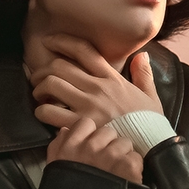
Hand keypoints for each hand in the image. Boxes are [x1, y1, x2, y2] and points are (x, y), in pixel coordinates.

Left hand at [27, 34, 163, 131]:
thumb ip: (144, 74)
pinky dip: (41, 111)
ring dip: (39, 88)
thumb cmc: (149, 123)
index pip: (84, 51)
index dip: (62, 42)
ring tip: (39, 95)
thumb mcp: (151, 95)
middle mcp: (98, 88)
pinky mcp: (80, 125)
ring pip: (51, 84)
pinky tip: (43, 113)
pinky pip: (50, 112)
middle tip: (38, 77)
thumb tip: (141, 55)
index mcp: (112, 78)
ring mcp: (88, 106)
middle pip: (60, 66)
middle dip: (43, 69)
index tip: (50, 41)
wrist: (151, 146)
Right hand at [46, 116, 143, 183]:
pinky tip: (123, 179)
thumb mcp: (54, 168)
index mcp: (70, 145)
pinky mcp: (128, 167)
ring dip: (122, 155)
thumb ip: (58, 145)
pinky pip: (135, 157)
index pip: (86, 123)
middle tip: (104, 162)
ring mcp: (110, 156)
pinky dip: (133, 168)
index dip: (91, 134)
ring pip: (124, 143)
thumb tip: (66, 130)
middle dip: (108, 145)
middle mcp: (90, 147)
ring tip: (114, 172)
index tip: (91, 146)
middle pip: (108, 132)